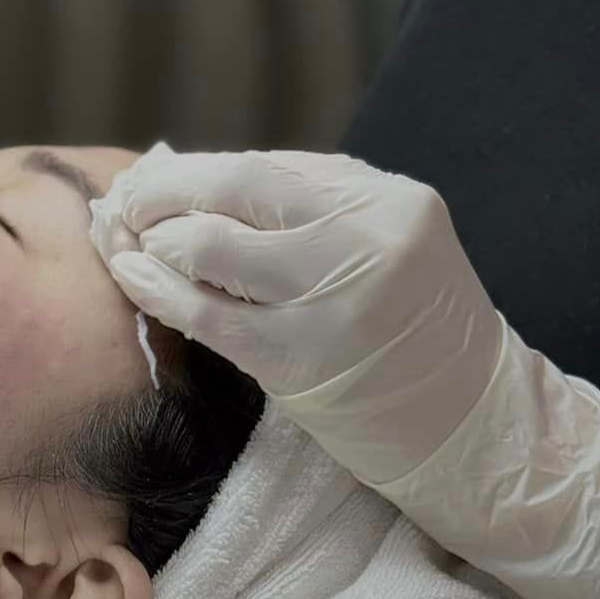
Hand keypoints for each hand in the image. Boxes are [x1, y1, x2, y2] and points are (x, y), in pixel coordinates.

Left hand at [91, 146, 599, 598]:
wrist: (478, 430)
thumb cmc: (417, 334)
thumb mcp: (386, 246)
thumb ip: (306, 208)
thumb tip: (185, 172)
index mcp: (391, 201)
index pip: (267, 168)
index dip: (195, 170)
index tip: (150, 175)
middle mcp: (366, 240)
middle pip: (236, 191)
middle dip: (162, 193)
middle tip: (122, 201)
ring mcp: (334, 304)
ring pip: (211, 250)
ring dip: (150, 241)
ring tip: (121, 239)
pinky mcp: (302, 364)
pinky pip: (207, 317)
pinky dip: (157, 291)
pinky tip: (131, 278)